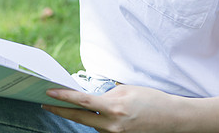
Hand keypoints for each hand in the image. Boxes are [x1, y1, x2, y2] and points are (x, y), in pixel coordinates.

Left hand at [43, 84, 179, 132]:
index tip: (48, 92)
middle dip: (61, 110)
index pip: (83, 102)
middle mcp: (113, 125)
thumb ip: (105, 95)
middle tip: (45, 103)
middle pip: (80, 118)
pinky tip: (89, 114)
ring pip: (90, 125)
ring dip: (80, 115)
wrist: (172, 118)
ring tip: (64, 105)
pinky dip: (94, 121)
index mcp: (115, 108)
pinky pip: (101, 130)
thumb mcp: (126, 90)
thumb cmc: (151, 99)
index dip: (64, 97)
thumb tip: (89, 99)